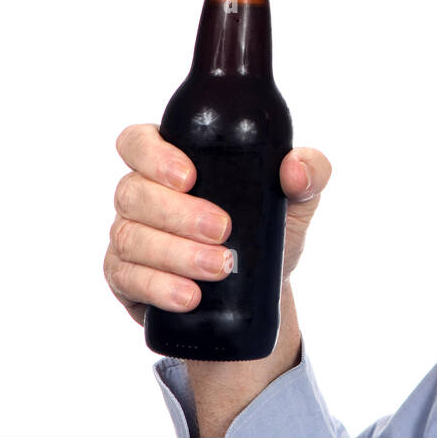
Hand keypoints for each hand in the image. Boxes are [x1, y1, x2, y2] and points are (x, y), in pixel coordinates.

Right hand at [105, 124, 331, 325]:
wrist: (261, 291)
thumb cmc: (267, 230)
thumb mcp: (296, 199)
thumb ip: (310, 172)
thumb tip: (295, 170)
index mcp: (170, 163)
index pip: (138, 142)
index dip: (153, 156)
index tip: (190, 177)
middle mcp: (141, 195)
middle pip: (132, 192)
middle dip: (178, 213)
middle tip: (223, 230)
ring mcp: (128, 236)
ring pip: (129, 237)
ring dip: (174, 254)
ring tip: (218, 268)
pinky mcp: (126, 278)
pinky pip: (127, 279)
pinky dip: (159, 287)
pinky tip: (188, 295)